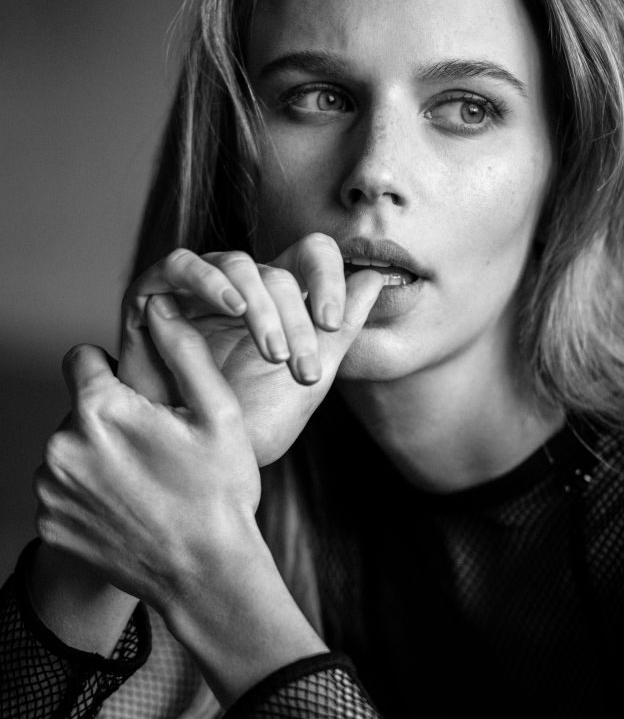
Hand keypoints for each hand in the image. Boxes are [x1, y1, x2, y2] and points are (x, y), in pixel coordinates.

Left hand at [34, 293, 260, 611]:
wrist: (205, 574)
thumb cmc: (219, 492)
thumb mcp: (218, 413)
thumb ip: (183, 351)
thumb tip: (159, 306)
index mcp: (101, 410)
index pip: (80, 358)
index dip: (112, 372)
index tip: (139, 400)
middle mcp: (62, 446)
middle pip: (77, 409)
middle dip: (108, 420)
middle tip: (154, 451)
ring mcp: (51, 490)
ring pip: (69, 449)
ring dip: (96, 456)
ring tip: (144, 483)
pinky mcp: (49, 524)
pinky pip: (61, 490)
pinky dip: (87, 494)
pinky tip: (128, 509)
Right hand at [118, 234, 385, 465]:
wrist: (193, 463)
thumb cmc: (247, 423)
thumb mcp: (308, 379)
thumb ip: (341, 329)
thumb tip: (376, 278)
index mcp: (276, 297)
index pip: (310, 255)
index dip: (327, 278)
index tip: (332, 324)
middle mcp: (237, 284)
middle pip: (276, 272)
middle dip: (296, 322)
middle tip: (303, 370)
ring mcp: (194, 285)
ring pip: (237, 266)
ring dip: (262, 309)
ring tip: (273, 354)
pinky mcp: (152, 292)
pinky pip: (181, 264)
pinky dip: (210, 281)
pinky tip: (231, 307)